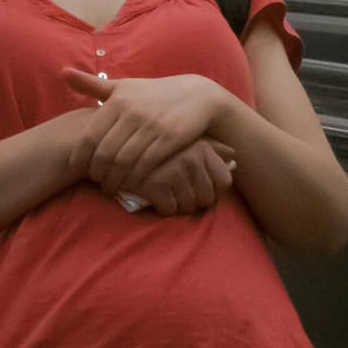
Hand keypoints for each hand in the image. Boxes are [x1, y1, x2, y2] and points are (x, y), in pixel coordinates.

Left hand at [67, 70, 226, 192]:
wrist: (197, 95)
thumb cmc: (152, 93)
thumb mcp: (123, 86)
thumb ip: (92, 84)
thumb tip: (63, 73)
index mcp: (117, 102)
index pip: (89, 136)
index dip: (80, 157)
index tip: (76, 168)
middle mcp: (132, 113)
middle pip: (105, 152)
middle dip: (97, 172)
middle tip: (95, 182)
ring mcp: (152, 126)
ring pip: (124, 161)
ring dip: (114, 178)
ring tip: (110, 187)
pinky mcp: (170, 138)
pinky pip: (146, 164)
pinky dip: (135, 177)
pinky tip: (132, 184)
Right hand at [122, 138, 236, 215]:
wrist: (114, 146)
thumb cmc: (154, 144)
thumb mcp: (184, 138)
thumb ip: (211, 146)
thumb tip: (234, 154)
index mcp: (202, 148)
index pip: (224, 181)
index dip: (213, 190)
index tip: (197, 187)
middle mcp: (191, 159)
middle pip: (207, 198)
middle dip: (194, 200)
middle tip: (178, 193)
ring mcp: (174, 173)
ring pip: (188, 206)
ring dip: (177, 205)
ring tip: (166, 194)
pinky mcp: (156, 186)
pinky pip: (169, 209)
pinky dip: (161, 207)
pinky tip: (153, 196)